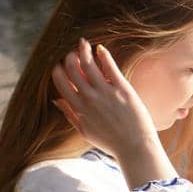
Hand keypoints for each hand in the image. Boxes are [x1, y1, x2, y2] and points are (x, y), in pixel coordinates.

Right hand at [50, 38, 159, 160]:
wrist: (135, 147)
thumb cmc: (110, 142)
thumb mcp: (85, 131)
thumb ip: (69, 114)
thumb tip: (56, 99)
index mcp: (78, 108)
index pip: (60, 81)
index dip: (58, 70)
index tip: (60, 65)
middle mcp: (89, 98)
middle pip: (72, 69)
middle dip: (69, 57)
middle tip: (73, 53)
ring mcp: (105, 92)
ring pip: (88, 64)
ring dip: (83, 51)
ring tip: (83, 44)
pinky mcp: (122, 89)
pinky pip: (109, 66)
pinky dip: (103, 54)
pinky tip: (100, 48)